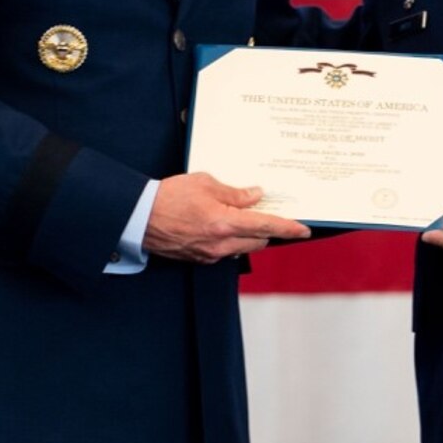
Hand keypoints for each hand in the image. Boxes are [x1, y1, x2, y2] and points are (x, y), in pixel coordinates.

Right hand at [144, 172, 310, 263]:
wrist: (139, 217)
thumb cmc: (169, 197)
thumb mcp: (205, 183)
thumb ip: (234, 192)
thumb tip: (254, 196)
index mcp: (225, 223)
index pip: (267, 227)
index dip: (288, 228)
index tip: (304, 230)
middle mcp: (221, 244)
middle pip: (258, 241)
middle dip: (267, 230)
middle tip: (267, 213)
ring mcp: (210, 254)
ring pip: (242, 248)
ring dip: (248, 236)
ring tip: (241, 218)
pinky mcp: (199, 258)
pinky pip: (225, 252)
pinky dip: (230, 241)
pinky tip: (221, 226)